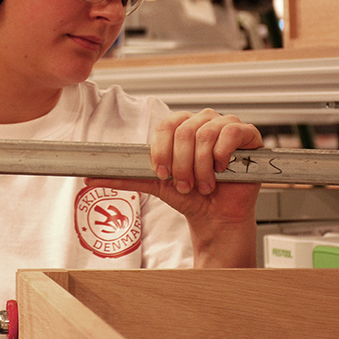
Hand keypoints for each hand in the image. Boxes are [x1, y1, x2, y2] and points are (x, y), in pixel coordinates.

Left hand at [85, 109, 262, 265]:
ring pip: (206, 135)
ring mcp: (226, 126)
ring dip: (201, 166)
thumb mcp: (153, 184)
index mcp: (180, 127)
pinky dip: (223, 155)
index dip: (162, 151)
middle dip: (182, 164)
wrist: (215, 216)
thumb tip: (91, 177)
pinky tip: (222, 170)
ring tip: (203, 184)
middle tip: (185, 184)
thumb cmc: (189, 196)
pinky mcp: (248, 135)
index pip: (165, 125)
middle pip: (184, 130)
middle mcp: (202, 122)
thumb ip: (124, 178)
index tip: (163, 173)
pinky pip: (232, 132)